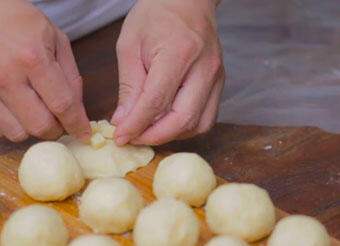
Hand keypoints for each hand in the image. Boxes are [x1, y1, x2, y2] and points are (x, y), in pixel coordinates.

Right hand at [0, 0, 89, 141]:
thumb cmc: (14, 21)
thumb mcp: (53, 36)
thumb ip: (70, 75)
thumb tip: (77, 111)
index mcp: (31, 58)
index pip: (62, 105)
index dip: (77, 124)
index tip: (83, 134)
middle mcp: (4, 77)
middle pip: (39, 127)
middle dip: (55, 130)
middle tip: (57, 121)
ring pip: (16, 134)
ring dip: (30, 129)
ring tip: (31, 111)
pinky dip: (8, 126)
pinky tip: (11, 108)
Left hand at [112, 0, 223, 145]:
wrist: (187, 1)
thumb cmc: (156, 16)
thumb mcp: (130, 45)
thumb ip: (128, 86)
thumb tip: (123, 121)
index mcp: (179, 52)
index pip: (156, 100)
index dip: (136, 124)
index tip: (120, 137)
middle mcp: (204, 68)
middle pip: (182, 119)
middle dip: (154, 136)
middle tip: (133, 138)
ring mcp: (216, 77)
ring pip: (197, 124)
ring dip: (171, 135)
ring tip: (147, 131)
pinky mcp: (219, 84)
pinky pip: (205, 118)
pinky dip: (184, 128)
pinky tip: (166, 123)